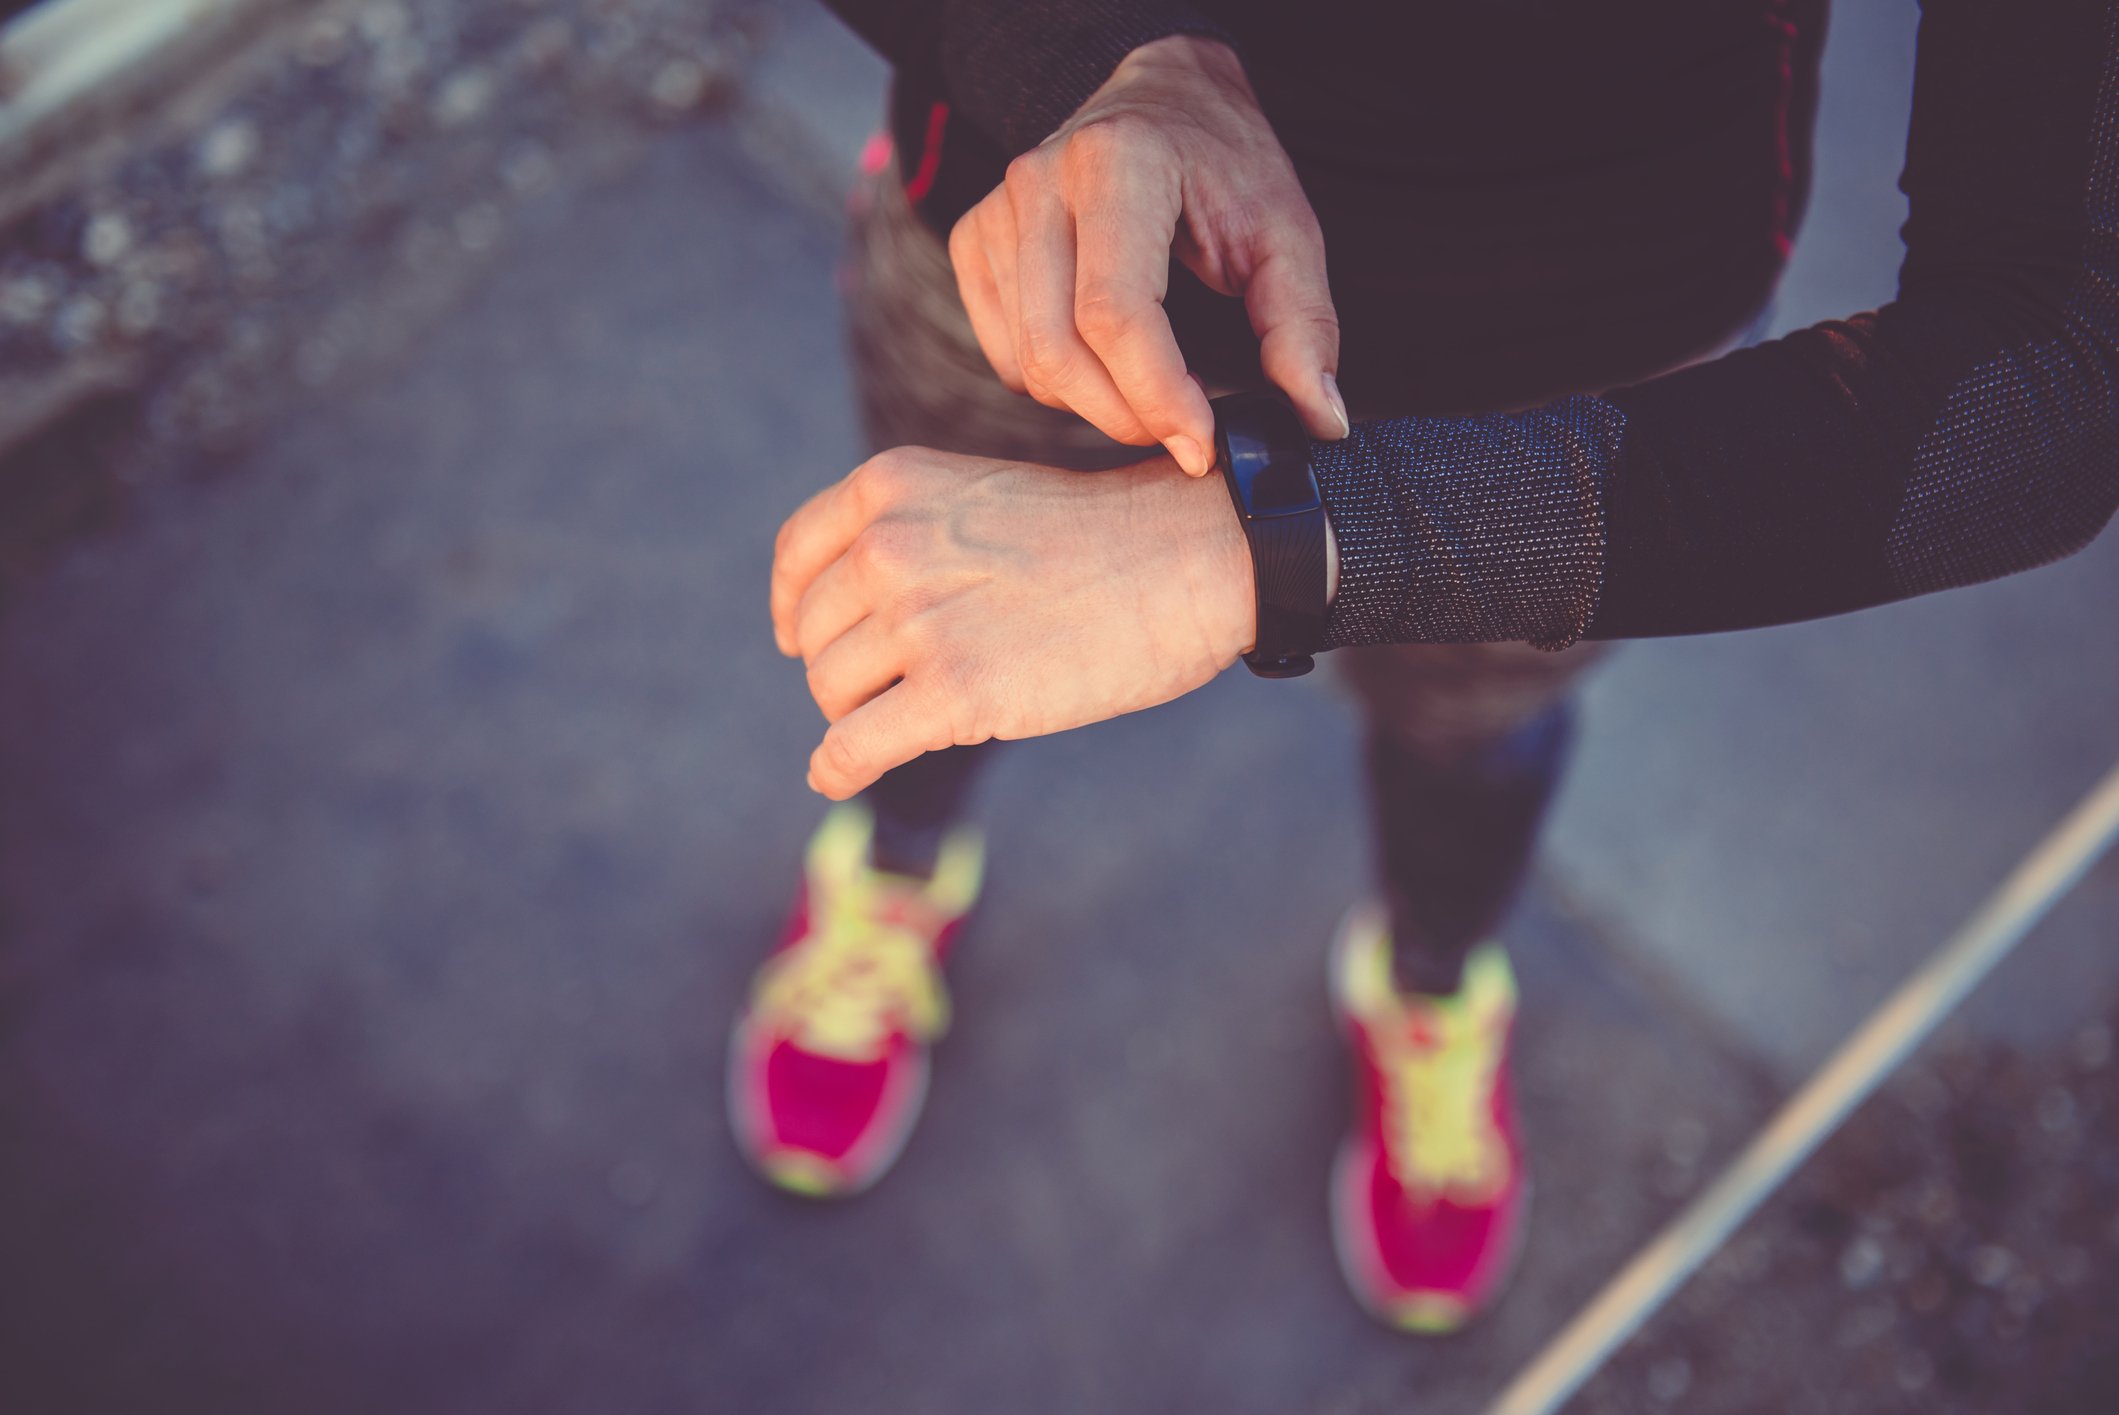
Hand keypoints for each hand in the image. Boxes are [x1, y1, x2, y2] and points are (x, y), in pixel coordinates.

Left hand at [769, 446, 1255, 797]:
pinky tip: (838, 776)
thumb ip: (908, 538)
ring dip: (865, 714)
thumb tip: (836, 624)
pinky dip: (838, 768)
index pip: (800, 556)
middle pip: (817, 636)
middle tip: (908, 681)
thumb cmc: (1098, 537)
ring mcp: (920, 621)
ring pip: (834, 693)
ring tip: (924, 709)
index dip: (795, 608)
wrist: (1185, 559)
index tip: (802, 638)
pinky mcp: (955, 693)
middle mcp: (891, 545)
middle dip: (851, 667)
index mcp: (892, 487)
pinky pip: (854, 747)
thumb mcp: (979, 500)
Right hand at [949, 34, 1347, 478]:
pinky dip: (1056, 384)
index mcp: (1118, 163)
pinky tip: (1104, 364)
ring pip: (1028, 364)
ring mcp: (996, 212)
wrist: (1161, 95)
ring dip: (1094, 406)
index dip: (1157, 396)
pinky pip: (1005, 355)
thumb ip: (1302, 325)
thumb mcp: (1284, 231)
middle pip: (1059, 351)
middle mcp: (1039, 183)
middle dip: (1127, 416)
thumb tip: (1321, 419)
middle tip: (1185, 433)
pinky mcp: (973, 241)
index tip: (1201, 446)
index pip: (1115, 313)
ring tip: (1153, 391)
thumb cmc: (1223, 164)